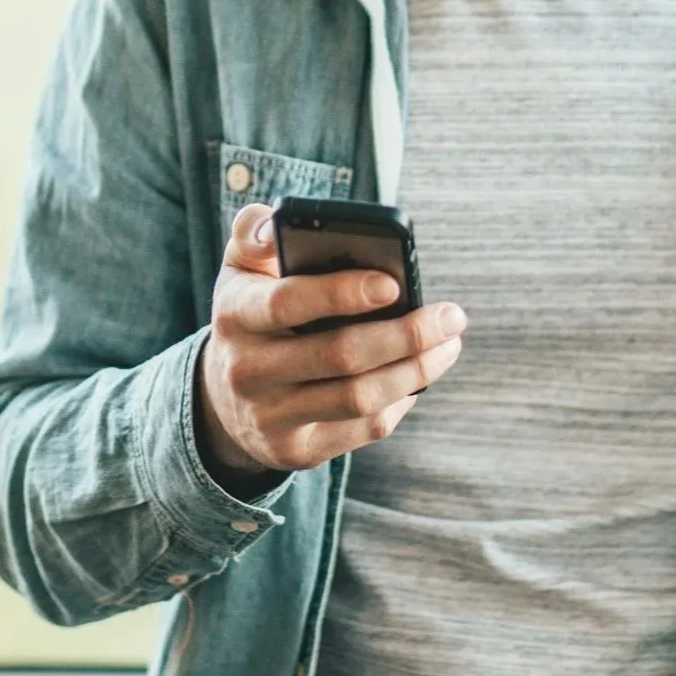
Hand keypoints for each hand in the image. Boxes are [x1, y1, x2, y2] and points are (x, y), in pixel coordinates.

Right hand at [195, 201, 466, 483]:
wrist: (223, 396)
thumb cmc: (253, 312)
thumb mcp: (241, 268)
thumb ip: (256, 233)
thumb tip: (278, 224)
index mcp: (235, 313)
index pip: (287, 302)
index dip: (341, 293)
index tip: (394, 282)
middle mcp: (247, 370)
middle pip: (339, 355)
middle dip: (405, 335)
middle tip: (451, 316)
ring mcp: (270, 417)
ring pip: (358, 397)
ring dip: (415, 371)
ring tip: (448, 345)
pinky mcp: (295, 451)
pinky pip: (362, 429)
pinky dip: (399, 401)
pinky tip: (418, 377)